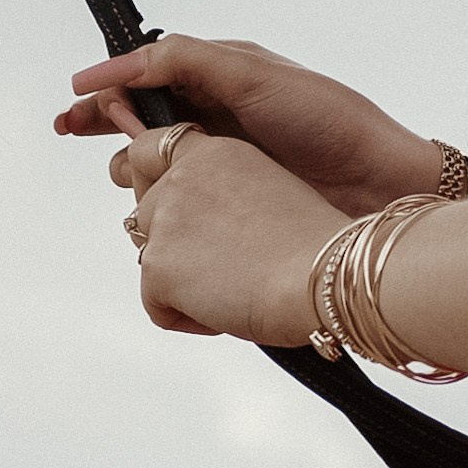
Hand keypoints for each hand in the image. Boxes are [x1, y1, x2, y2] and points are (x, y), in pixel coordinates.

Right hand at [59, 34, 452, 216]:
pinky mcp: (231, 204)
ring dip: (130, 168)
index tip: (75, 102)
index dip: (109, 86)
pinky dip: (156, 204)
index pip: (149, 75)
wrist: (379, 185)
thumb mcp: (253, 75)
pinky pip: (177, 203)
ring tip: (127, 175)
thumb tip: (126, 61)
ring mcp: (223, 164)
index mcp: (223, 78)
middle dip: (103, 123)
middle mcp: (218, 119)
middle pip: (142, 119)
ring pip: (153, 164)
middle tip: (73, 132)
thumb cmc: (329, 121)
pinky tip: (151, 213)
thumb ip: (188, 60)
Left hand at [111, 121, 339, 345]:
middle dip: (172, 243)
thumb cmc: (315, 244)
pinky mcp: (157, 265)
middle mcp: (182, 176)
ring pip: (150, 259)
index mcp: (214, 151)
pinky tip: (227, 311)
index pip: (147, 149)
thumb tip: (203, 227)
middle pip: (144, 213)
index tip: (175, 209)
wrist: (324, 276)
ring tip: (234, 288)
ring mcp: (164, 220)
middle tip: (223, 263)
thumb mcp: (268, 192)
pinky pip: (154, 305)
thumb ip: (225, 194)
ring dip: (181, 281)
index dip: (151, 180)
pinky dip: (185, 318)